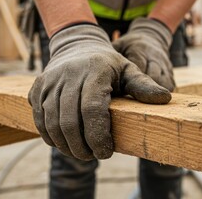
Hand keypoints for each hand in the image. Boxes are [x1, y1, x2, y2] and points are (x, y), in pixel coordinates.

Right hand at [28, 25, 170, 159]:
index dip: (98, 136)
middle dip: (82, 147)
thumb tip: (165, 99)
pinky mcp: (36, 90)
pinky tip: (65, 142)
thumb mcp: (129, 70)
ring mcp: (49, 82)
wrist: (76, 45)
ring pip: (52, 124)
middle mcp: (68, 76)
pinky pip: (39, 120)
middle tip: (94, 155)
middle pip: (69, 122)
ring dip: (66, 145)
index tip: (106, 152)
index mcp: (94, 72)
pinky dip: (51, 137)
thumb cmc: (107, 64)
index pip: (91, 110)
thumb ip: (143, 85)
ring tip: (81, 152)